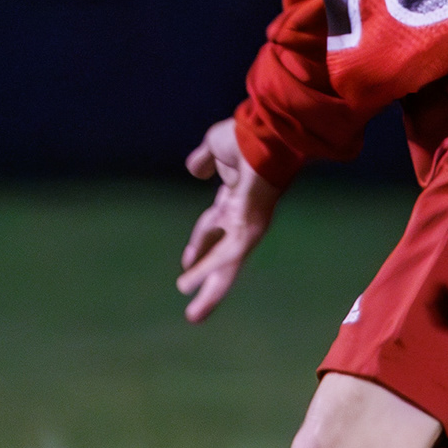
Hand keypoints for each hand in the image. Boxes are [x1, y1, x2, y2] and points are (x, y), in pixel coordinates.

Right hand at [178, 118, 279, 322]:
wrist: (263, 132)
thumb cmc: (246, 136)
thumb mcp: (216, 148)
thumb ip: (205, 160)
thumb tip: (195, 169)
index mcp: (233, 199)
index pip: (212, 229)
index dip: (199, 246)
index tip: (185, 263)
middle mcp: (241, 217)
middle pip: (221, 256)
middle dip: (207, 280)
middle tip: (193, 304)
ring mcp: (247, 225)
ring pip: (227, 266)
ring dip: (210, 289)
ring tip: (194, 315)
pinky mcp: (248, 229)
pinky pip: (226, 256)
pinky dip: (208, 270)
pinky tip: (189, 283)